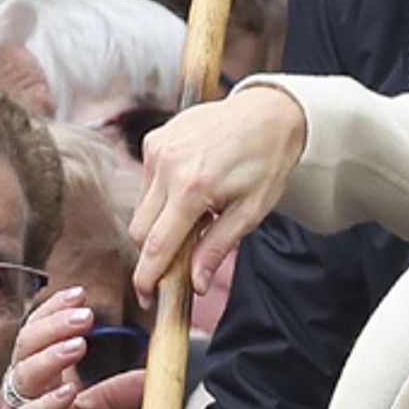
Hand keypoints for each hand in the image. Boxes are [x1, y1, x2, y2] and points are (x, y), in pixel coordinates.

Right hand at [0, 287, 143, 408]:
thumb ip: (113, 396)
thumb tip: (149, 377)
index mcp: (35, 375)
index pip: (38, 331)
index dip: (54, 310)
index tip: (78, 294)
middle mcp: (19, 387)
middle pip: (28, 344)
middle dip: (55, 324)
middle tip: (84, 313)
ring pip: (24, 376)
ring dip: (51, 357)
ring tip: (77, 344)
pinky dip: (47, 405)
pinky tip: (67, 394)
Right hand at [130, 85, 306, 301]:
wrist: (268, 113)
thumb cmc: (265, 161)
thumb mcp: (250, 212)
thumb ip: (217, 248)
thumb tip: (196, 283)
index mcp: (192, 189)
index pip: (157, 246)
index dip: (148, 276)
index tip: (147, 295)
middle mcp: (167, 166)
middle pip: (141, 229)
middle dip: (155, 250)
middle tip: (182, 256)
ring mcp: (158, 149)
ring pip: (141, 206)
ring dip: (161, 220)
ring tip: (196, 213)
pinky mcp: (155, 139)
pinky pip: (147, 181)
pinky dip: (162, 194)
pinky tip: (190, 187)